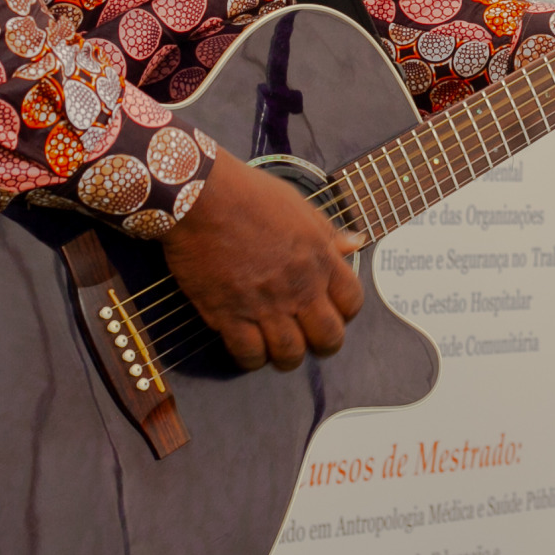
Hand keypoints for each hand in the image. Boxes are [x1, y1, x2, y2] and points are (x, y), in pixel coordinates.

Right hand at [161, 149, 365, 369]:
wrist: (199, 197)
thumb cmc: (248, 194)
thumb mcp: (299, 206)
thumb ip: (327, 232)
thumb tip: (355, 242)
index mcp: (319, 258)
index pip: (352, 302)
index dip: (345, 312)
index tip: (331, 311)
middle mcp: (299, 286)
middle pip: (328, 337)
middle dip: (323, 344)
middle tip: (309, 340)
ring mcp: (265, 304)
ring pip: (290, 354)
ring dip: (287, 357)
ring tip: (278, 349)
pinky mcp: (229, 315)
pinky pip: (249, 355)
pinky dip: (252, 359)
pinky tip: (248, 348)